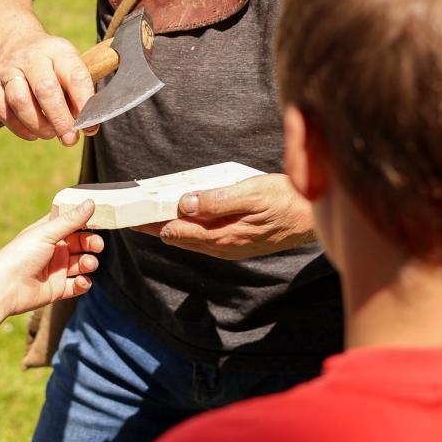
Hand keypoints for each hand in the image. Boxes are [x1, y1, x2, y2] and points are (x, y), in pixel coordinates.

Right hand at [0, 31, 98, 145]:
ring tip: (49, 134)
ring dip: (37, 125)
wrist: (13, 42)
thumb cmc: (50, 63)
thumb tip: (85, 128)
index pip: (75, 76)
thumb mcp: (68, 66)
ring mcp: (9, 70)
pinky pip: (4, 111)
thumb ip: (77, 94)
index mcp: (59, 50)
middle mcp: (32, 57)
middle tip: (69, 138)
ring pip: (20, 101)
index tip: (88, 126)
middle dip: (59, 118)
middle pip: (45, 89)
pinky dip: (19, 128)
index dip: (84, 104)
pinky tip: (32, 134)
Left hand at [0, 200, 103, 315]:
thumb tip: (91, 202)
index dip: (86, 221)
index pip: (72, 223)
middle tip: (97, 246)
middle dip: (91, 243)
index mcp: (49, 232)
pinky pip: (77, 285)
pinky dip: (84, 283)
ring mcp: (56, 269)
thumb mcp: (46, 233)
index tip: (101, 220)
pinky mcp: (57, 288)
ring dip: (89, 263)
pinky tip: (82, 281)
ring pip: (81, 264)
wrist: (4, 288)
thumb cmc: (20, 255)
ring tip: (88, 264)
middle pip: (80, 243)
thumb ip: (71, 220)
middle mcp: (54, 249)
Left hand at [134, 173, 314, 259]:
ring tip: (150, 208)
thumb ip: (217, 200)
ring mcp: (229, 247)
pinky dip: (188, 225)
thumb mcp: (251, 193)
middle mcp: (221, 247)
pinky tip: (185, 212)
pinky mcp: (236, 242)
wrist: (313, 217)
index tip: (128, 214)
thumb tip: (184, 204)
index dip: (149, 222)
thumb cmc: (286, 200)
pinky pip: (203, 236)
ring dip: (170, 224)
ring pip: (189, 238)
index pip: (173, 231)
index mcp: (221, 236)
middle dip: (153, 223)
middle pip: (176, 237)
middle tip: (131, 209)